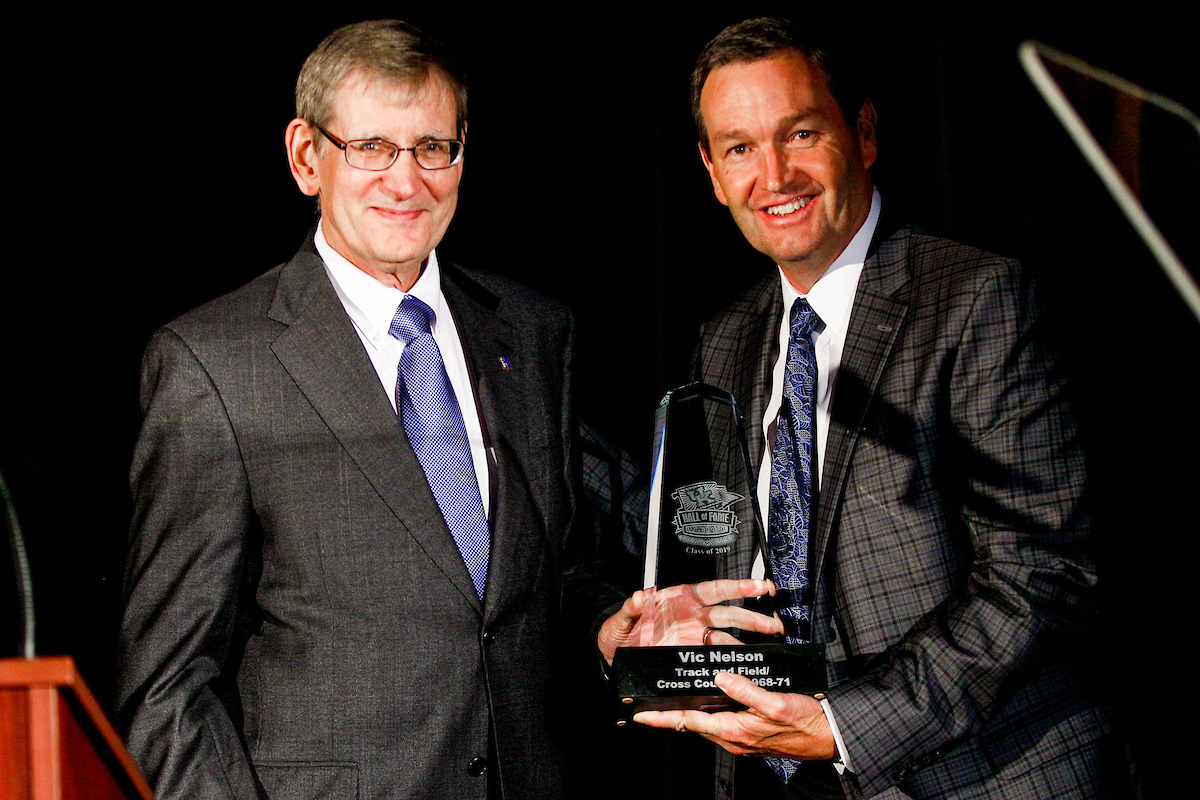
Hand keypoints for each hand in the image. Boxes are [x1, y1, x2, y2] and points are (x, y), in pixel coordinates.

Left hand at [596, 579, 781, 665]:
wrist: (613, 659)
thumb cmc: (617, 633)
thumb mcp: (620, 620)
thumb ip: (631, 609)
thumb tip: (640, 596)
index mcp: (679, 600)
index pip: (713, 590)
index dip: (737, 587)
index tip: (759, 586)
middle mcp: (692, 617)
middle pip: (729, 614)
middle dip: (753, 618)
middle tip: (775, 624)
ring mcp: (694, 637)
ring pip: (728, 637)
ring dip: (749, 640)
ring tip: (771, 643)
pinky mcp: (692, 656)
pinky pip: (715, 657)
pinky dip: (730, 661)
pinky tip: (746, 664)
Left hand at [632, 671, 836, 760]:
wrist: (826, 736)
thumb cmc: (804, 723)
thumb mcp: (775, 703)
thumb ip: (745, 691)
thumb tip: (721, 678)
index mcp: (733, 730)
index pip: (688, 723)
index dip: (662, 719)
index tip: (640, 716)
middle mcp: (732, 737)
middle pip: (693, 723)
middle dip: (671, 715)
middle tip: (650, 703)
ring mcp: (740, 737)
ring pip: (707, 721)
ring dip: (690, 711)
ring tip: (674, 697)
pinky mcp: (749, 732)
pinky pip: (722, 720)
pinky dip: (710, 709)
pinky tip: (711, 696)